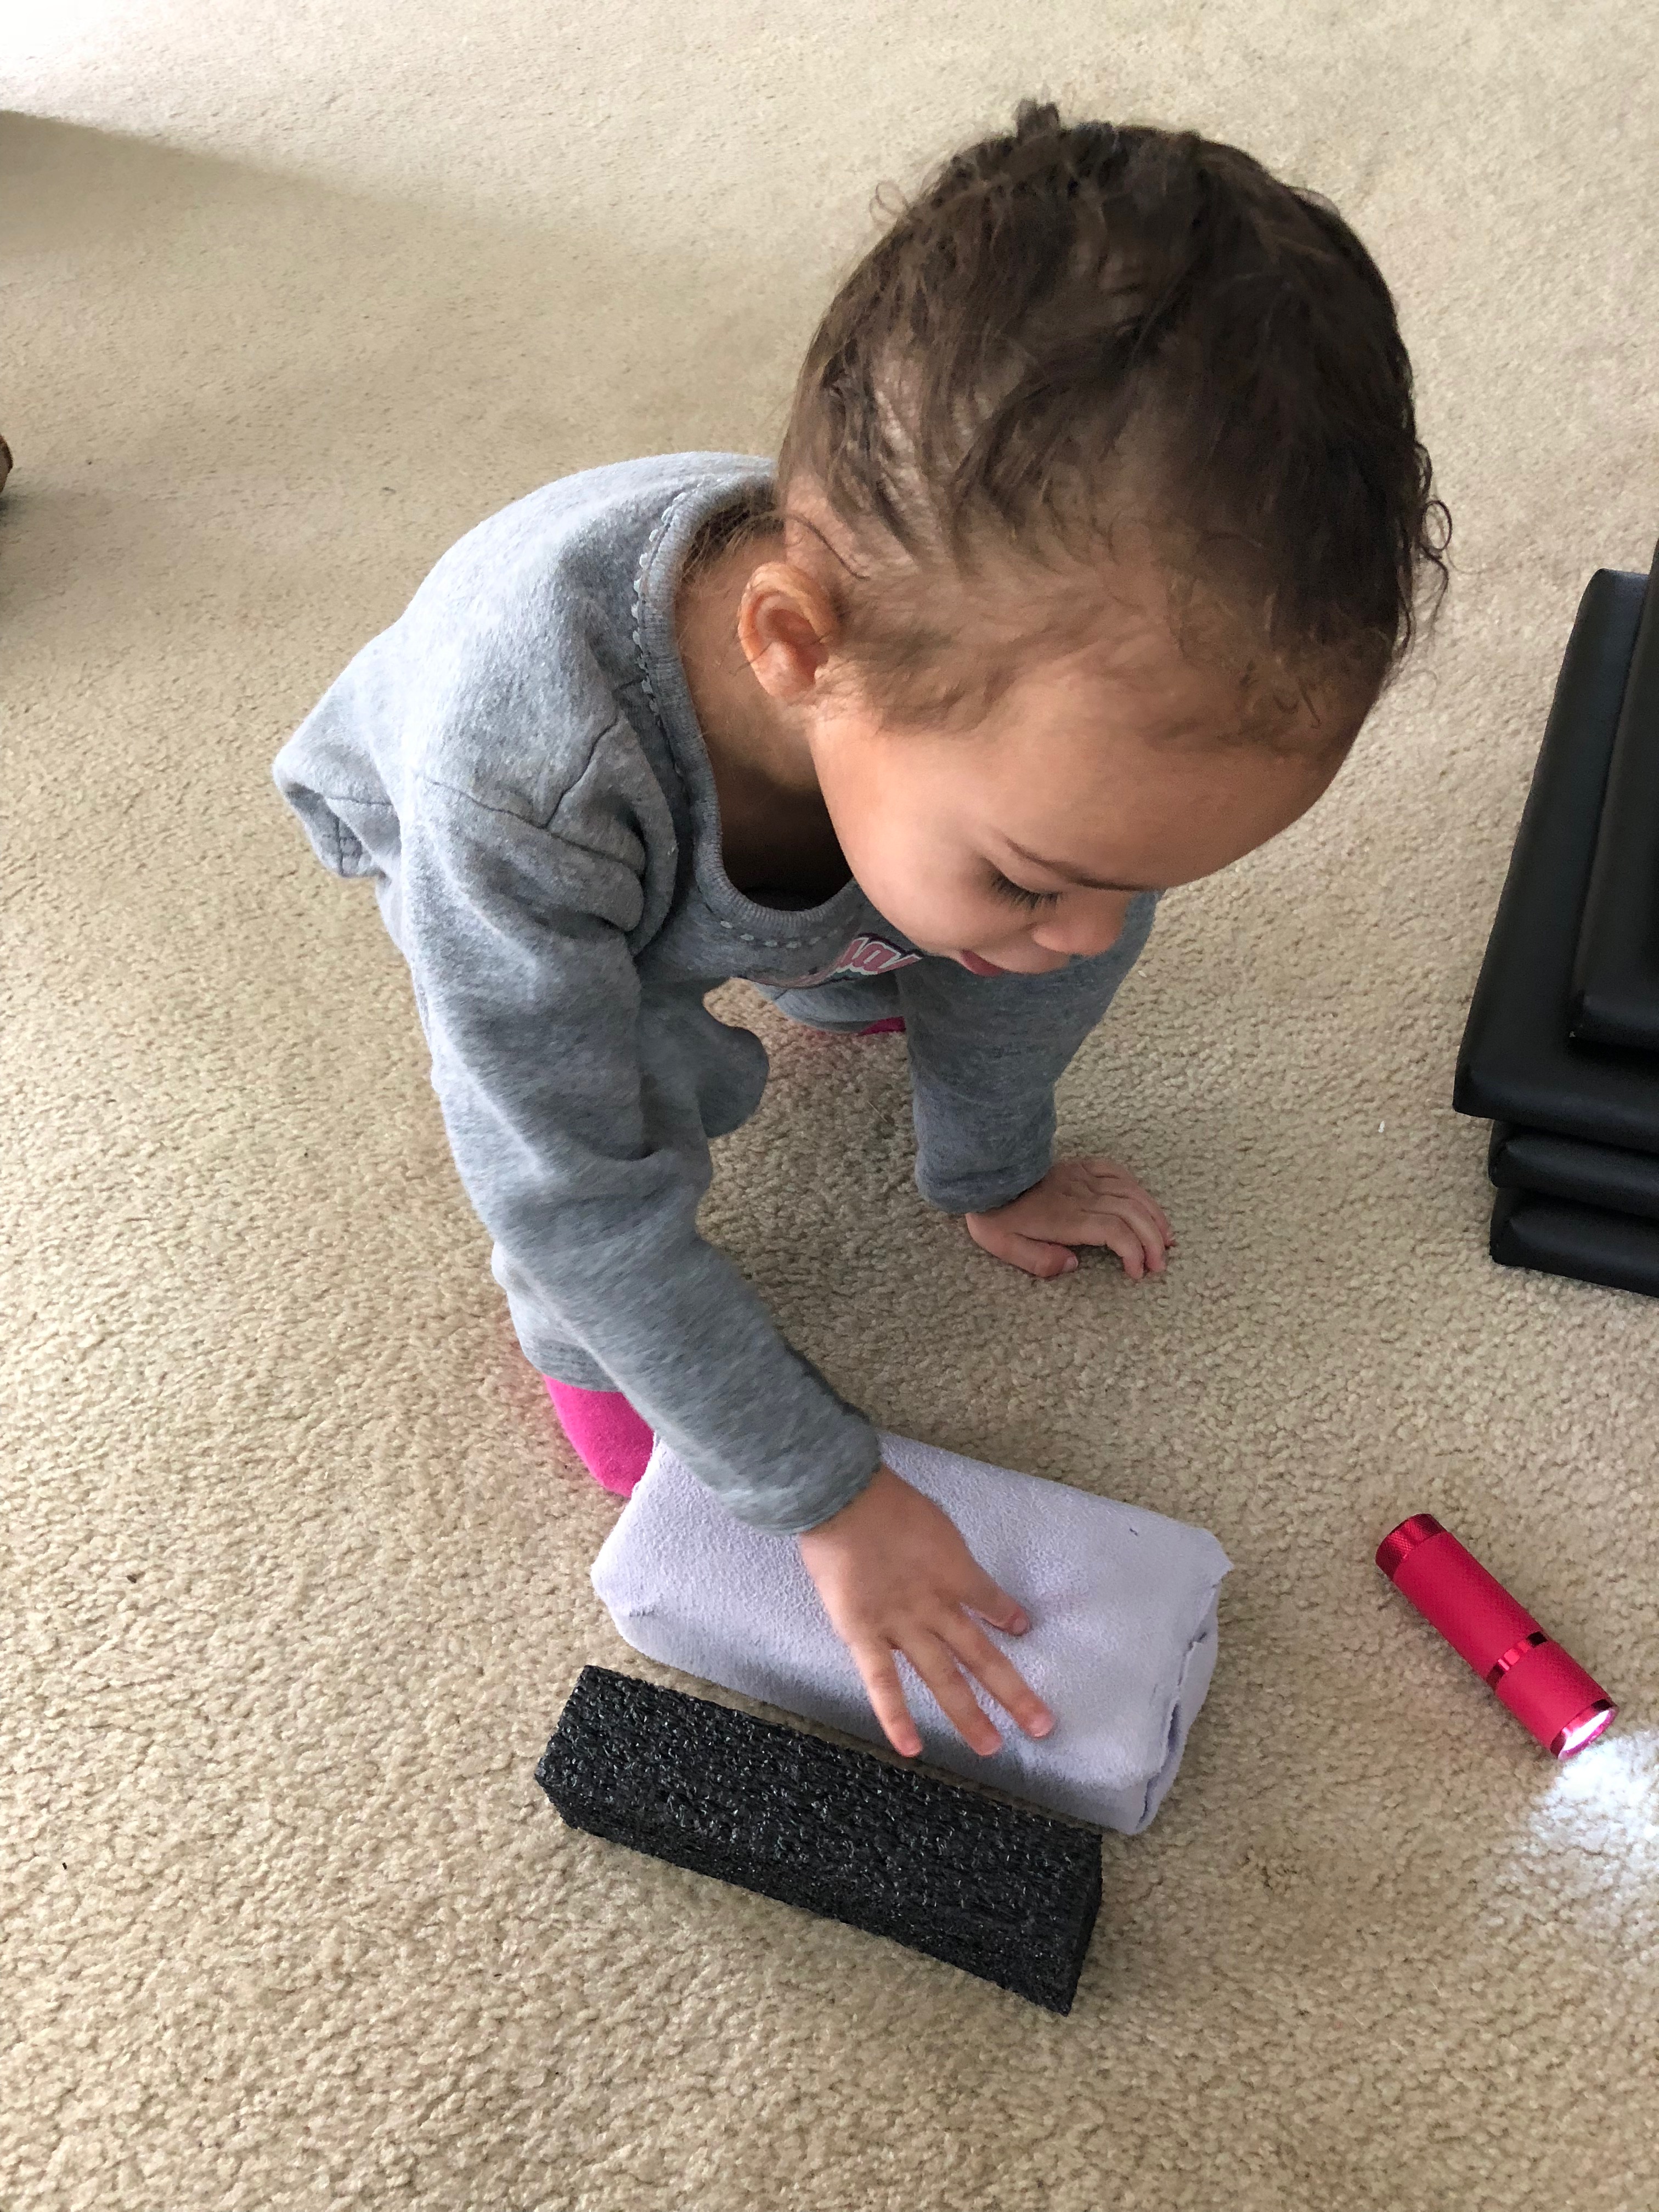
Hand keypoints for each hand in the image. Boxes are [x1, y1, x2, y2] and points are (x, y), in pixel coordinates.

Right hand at [797, 1463, 1052, 1758]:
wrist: (845, 1497)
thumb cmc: (884, 1500)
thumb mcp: (932, 1522)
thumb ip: (946, 1551)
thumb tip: (954, 1564)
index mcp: (953, 1572)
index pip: (990, 1600)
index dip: (1008, 1615)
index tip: (1021, 1629)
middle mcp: (936, 1607)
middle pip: (982, 1654)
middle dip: (1013, 1691)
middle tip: (1042, 1726)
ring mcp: (902, 1624)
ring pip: (943, 1677)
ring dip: (968, 1714)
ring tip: (991, 1747)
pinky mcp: (864, 1633)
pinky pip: (882, 1681)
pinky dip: (895, 1716)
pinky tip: (910, 1748)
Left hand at [964, 1155, 1174, 1281]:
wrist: (985, 1175)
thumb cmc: (994, 1213)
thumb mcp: (1005, 1245)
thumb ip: (1039, 1260)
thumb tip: (1073, 1264)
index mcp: (1066, 1217)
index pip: (1115, 1231)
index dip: (1134, 1252)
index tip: (1137, 1273)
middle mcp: (1081, 1195)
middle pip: (1132, 1213)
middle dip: (1153, 1240)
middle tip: (1160, 1264)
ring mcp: (1083, 1178)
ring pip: (1131, 1192)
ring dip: (1154, 1216)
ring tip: (1166, 1239)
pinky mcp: (1081, 1167)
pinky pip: (1117, 1171)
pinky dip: (1138, 1188)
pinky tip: (1145, 1204)